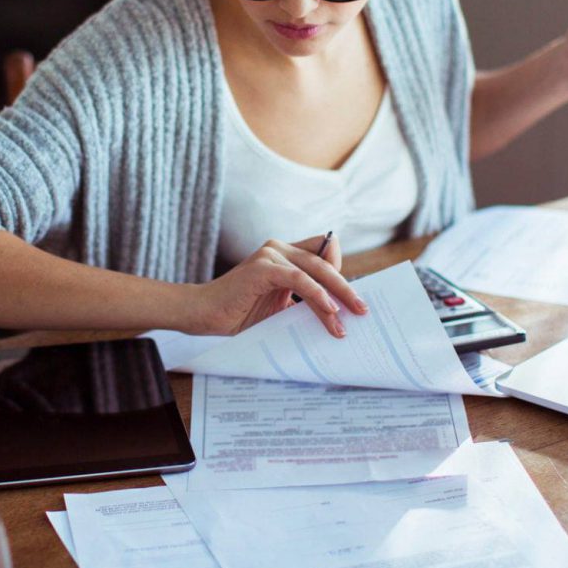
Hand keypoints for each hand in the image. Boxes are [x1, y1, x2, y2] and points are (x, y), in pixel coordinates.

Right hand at [187, 234, 367, 336]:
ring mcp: (270, 255)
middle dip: (346, 288)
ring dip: (336, 296)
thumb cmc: (239, 313)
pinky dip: (316, 294)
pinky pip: (298, 279)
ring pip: (315, 271)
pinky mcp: (263, 268)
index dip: (340, 274)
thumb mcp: (279, 307)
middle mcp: (279, 248)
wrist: (204, 315)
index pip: (323, 254)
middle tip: (363, 310)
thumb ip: (303, 302)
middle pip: (325, 262)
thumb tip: (337, 315)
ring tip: (349, 319)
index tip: (355, 299)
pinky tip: (329, 310)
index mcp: (284, 255)